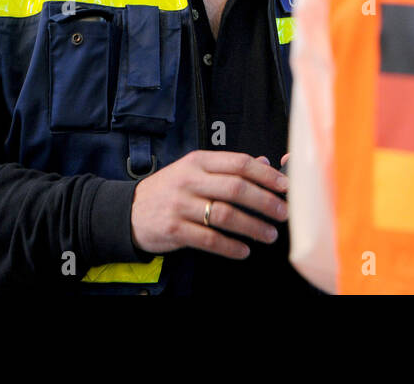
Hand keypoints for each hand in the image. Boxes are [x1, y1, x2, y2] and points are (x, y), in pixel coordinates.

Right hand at [130, 151, 288, 258]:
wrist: (128, 211)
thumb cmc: (168, 189)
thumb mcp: (193, 170)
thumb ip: (227, 167)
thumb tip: (264, 162)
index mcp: (198, 161)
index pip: (238, 163)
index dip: (266, 175)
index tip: (285, 187)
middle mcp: (190, 180)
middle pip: (235, 188)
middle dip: (265, 202)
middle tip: (283, 213)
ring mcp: (181, 205)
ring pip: (225, 215)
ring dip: (252, 227)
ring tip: (269, 235)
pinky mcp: (174, 230)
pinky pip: (209, 240)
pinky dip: (230, 247)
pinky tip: (244, 251)